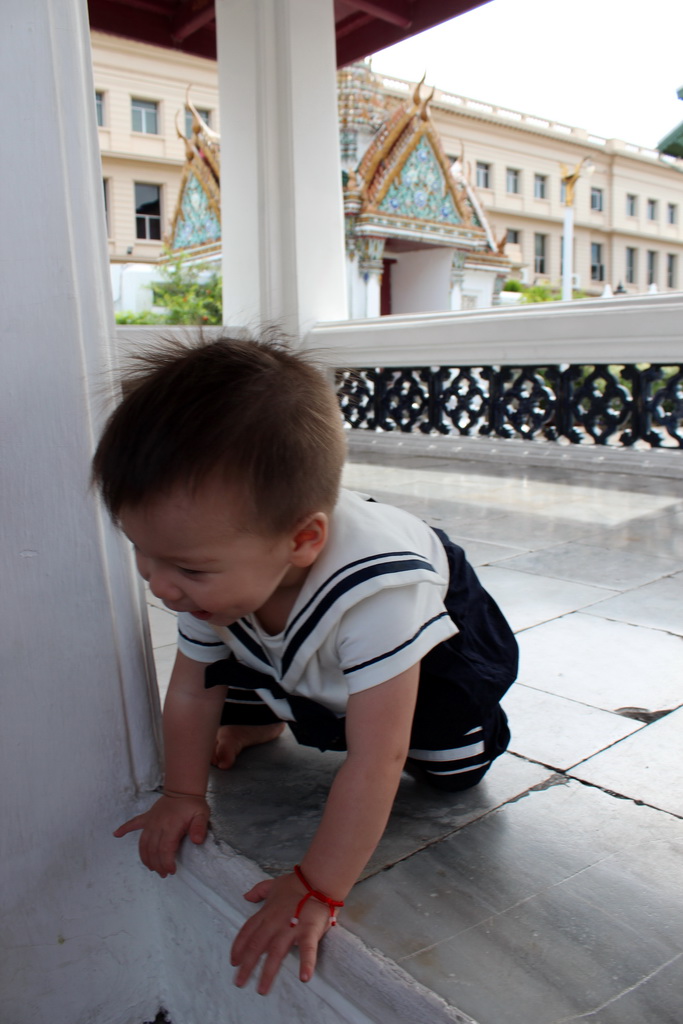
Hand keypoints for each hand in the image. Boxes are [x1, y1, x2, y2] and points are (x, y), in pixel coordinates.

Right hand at [113, 792, 209, 876]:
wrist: (183, 790)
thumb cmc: (192, 804)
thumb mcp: (202, 815)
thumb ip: (199, 828)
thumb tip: (197, 841)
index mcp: (171, 826)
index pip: (165, 849)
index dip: (166, 862)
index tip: (171, 871)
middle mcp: (158, 825)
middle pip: (153, 850)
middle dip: (157, 865)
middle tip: (163, 874)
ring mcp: (150, 821)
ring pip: (143, 843)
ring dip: (145, 858)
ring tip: (152, 868)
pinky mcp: (147, 817)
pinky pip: (133, 823)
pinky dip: (124, 828)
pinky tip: (116, 835)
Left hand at [231, 873, 334, 994]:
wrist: (319, 879)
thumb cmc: (297, 883)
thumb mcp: (273, 884)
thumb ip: (258, 891)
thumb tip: (246, 895)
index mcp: (266, 913)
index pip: (247, 932)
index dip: (239, 947)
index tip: (233, 961)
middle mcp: (275, 923)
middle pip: (256, 946)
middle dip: (246, 966)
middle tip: (239, 982)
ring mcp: (291, 928)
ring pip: (276, 953)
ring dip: (268, 973)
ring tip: (262, 990)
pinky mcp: (309, 931)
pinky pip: (308, 950)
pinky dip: (306, 963)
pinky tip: (304, 978)